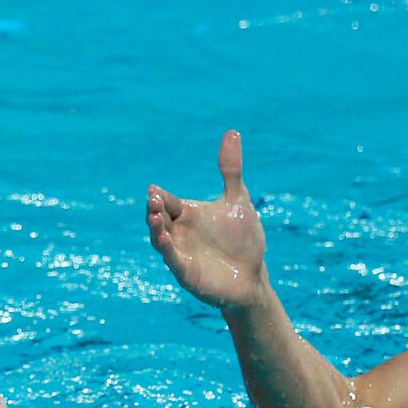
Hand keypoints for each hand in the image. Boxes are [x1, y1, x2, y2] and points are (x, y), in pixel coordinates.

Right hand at [147, 131, 268, 309]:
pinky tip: (165, 239)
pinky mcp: (186, 273)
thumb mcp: (238, 201)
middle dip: (153, 209)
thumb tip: (232, 132)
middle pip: (157, 218)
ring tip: (154, 217)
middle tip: (153, 199)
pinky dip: (167, 250)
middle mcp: (179, 232)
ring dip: (155, 229)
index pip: (167, 201)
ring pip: (159, 239)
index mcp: (187, 214)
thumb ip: (231, 171)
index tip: (154, 189)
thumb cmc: (243, 240)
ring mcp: (180, 253)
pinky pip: (172, 260)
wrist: (254, 275)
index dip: (159, 196)